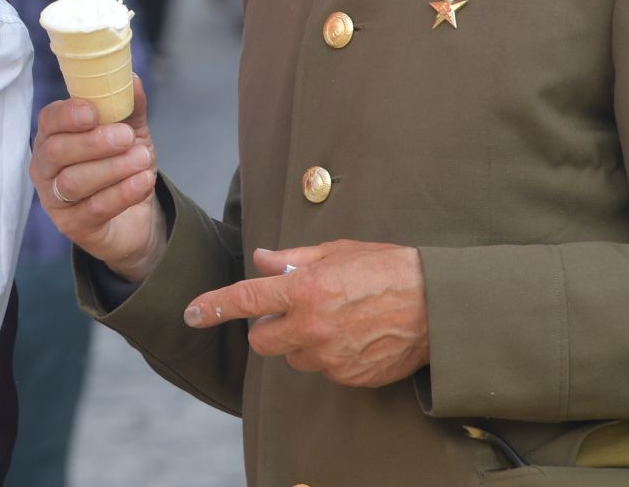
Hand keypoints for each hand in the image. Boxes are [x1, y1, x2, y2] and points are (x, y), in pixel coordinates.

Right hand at [29, 76, 163, 280]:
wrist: (136, 216)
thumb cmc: (123, 165)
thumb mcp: (130, 131)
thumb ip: (128, 106)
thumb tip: (133, 78)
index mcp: (54, 136)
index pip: (48, 120)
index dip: (68, 115)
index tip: (94, 112)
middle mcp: (46, 168)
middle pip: (56, 152)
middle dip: (93, 143)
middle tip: (126, 137)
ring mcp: (55, 200)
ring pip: (73, 182)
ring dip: (112, 168)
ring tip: (143, 159)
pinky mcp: (73, 226)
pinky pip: (94, 209)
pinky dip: (122, 193)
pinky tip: (144, 181)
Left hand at [184, 243, 429, 387]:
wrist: (437, 305)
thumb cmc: (388, 268)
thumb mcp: (338, 251)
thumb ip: (293, 260)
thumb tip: (261, 260)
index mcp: (306, 290)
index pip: (246, 300)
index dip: (214, 306)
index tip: (191, 313)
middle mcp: (313, 327)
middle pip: (262, 342)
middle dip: (269, 328)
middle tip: (293, 310)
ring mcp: (331, 357)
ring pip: (293, 358)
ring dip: (301, 342)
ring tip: (335, 320)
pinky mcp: (350, 377)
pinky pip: (324, 370)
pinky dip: (330, 356)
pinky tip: (355, 336)